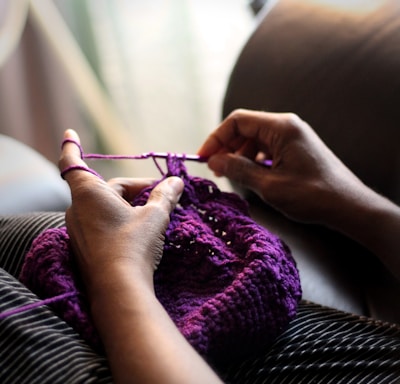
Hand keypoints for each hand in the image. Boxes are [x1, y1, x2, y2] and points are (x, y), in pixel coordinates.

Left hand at [59, 129, 183, 293]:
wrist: (119, 289)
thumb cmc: (134, 245)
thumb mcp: (154, 216)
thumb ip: (165, 196)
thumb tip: (176, 181)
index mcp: (90, 194)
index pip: (74, 163)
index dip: (72, 147)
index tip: (70, 133)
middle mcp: (78, 210)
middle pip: (107, 189)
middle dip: (135, 189)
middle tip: (161, 196)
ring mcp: (79, 231)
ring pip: (106, 208)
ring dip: (129, 206)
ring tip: (155, 214)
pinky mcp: (85, 248)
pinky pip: (102, 225)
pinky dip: (120, 221)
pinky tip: (140, 232)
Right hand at [198, 109, 366, 224]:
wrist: (349, 206)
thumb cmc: (313, 196)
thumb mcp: (270, 185)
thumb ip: (238, 170)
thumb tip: (214, 161)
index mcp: (281, 127)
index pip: (238, 121)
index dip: (216, 138)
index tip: (203, 157)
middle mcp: (287, 126)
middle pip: (245, 128)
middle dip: (226, 147)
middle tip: (215, 170)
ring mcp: (292, 136)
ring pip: (255, 139)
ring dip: (239, 155)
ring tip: (230, 175)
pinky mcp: (295, 148)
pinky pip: (267, 148)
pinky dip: (253, 160)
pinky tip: (251, 176)